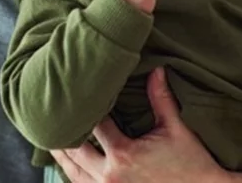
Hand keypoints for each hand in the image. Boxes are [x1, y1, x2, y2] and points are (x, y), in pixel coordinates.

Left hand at [51, 67, 228, 182]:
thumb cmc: (191, 163)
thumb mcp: (175, 128)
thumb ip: (160, 98)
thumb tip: (156, 69)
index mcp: (123, 154)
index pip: (93, 123)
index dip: (84, 106)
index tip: (77, 90)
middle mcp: (109, 175)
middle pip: (73, 148)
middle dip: (63, 130)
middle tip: (51, 110)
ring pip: (72, 171)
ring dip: (61, 154)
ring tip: (49, 135)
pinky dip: (73, 172)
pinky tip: (68, 160)